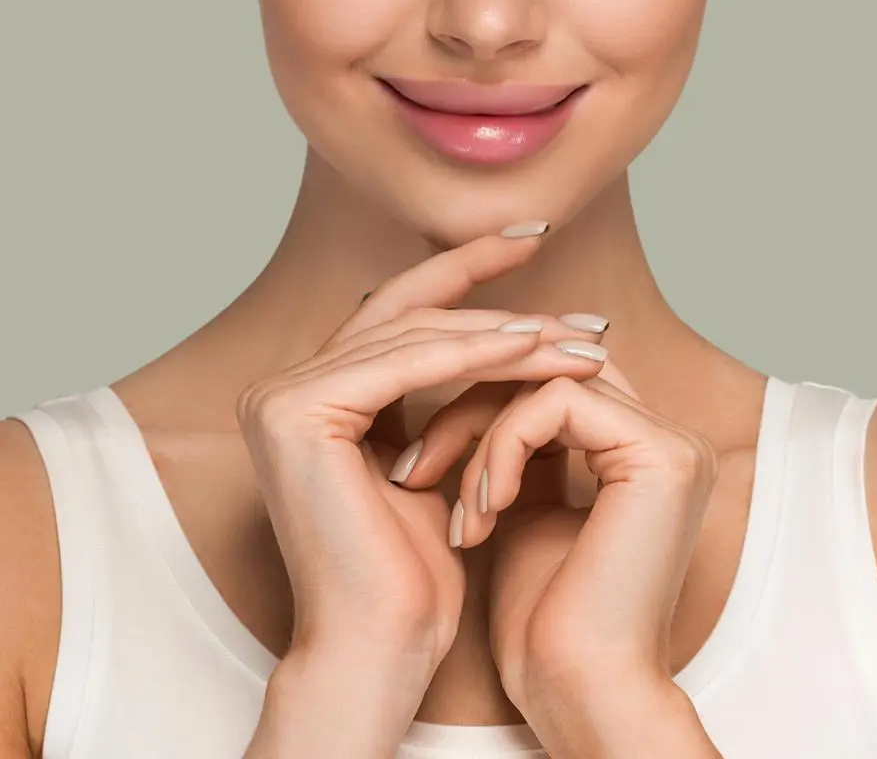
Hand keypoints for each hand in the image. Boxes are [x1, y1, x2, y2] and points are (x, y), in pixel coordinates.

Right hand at [235, 225, 612, 729]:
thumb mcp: (440, 461)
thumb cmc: (415, 574)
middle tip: (589, 313)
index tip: (540, 240)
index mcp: (309, 396)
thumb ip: (446, 400)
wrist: (381, 643)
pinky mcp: (298, 412)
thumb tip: (511, 333)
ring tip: (582, 340)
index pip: (402, 313)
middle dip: (506, 302)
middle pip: (413, 315)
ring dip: (510, 334)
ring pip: (420, 335)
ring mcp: (281, 397)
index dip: (469, 270)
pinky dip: (477, 354)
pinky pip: (408, 364)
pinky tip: (534, 350)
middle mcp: (281, 388)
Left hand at [399, 357, 725, 753]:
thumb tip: (471, 398)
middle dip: (470, 407)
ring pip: (548, 379)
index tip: (417, 465)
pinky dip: (500, 448)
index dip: (480, 410)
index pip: (555, 384)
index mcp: (647, 455)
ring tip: (452, 502)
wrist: (578, 691)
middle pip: (552, 370)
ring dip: (477, 433)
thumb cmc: (546, 627)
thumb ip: (518, 455)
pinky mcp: (660, 455)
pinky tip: (481, 508)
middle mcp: (672, 440)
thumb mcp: (523, 515)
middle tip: (413, 467)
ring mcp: (675, 444)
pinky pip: (555, 404)